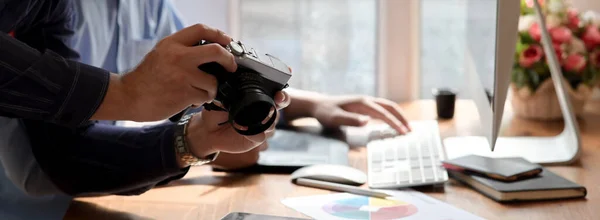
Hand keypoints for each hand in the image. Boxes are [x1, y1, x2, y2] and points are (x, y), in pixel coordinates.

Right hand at [93, 24, 236, 121]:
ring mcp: (182, 75)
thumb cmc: (147, 78)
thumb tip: (212, 49)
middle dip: (229, 59)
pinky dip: (202, 99)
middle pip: (216, 51)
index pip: (201, 29)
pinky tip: (191, 99)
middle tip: (231, 66)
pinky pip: (205, 96)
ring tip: (200, 91)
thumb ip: (183, 49)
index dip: (219, 34)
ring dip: (211, 89)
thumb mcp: (162, 53)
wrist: (129, 97)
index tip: (227, 41)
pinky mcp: (184, 93)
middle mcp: (178, 56)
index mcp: (172, 43)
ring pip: (213, 80)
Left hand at [182, 91, 289, 167]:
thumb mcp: (218, 99)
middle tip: (279, 97)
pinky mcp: (256, 138)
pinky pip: (261, 136)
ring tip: (261, 118)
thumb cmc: (215, 112)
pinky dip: (257, 135)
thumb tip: (228, 88)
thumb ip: (225, 93)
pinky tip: (251, 133)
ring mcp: (261, 124)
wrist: (208, 132)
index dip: (280, 84)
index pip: (272, 88)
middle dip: (283, 98)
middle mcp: (262, 110)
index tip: (286, 75)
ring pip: (273, 121)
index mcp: (256, 97)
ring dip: (269, 120)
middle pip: (280, 102)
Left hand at [284, 89, 410, 133]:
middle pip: (390, 106)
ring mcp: (366, 103)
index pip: (382, 112)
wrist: (318, 105)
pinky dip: (391, 116)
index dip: (394, 122)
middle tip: (410, 130)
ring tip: (406, 128)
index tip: (402, 132)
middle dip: (402, 118)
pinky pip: (382, 110)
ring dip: (398, 116)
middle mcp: (366, 100)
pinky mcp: (364, 107)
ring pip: (388, 107)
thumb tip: (367, 121)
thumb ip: (350, 120)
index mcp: (361, 102)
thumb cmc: (325, 112)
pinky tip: (394, 124)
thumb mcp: (334, 118)